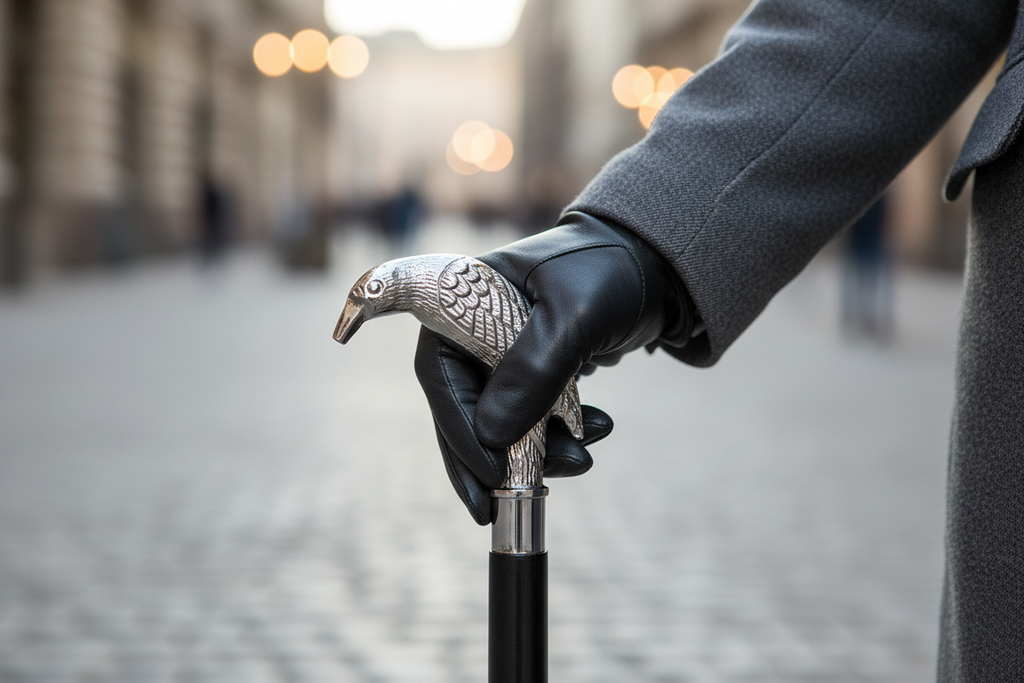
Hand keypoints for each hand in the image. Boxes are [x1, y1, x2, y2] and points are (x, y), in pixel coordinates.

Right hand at [414, 212, 694, 523]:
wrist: (662, 261)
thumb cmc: (611, 271)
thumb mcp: (574, 317)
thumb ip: (533, 372)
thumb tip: (491, 437)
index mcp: (466, 300)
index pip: (438, 371)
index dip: (453, 425)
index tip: (486, 471)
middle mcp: (475, 327)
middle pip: (464, 406)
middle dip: (490, 458)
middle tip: (503, 504)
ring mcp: (504, 352)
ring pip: (502, 420)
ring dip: (537, 451)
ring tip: (582, 463)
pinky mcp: (535, 369)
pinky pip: (533, 416)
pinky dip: (559, 436)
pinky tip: (598, 434)